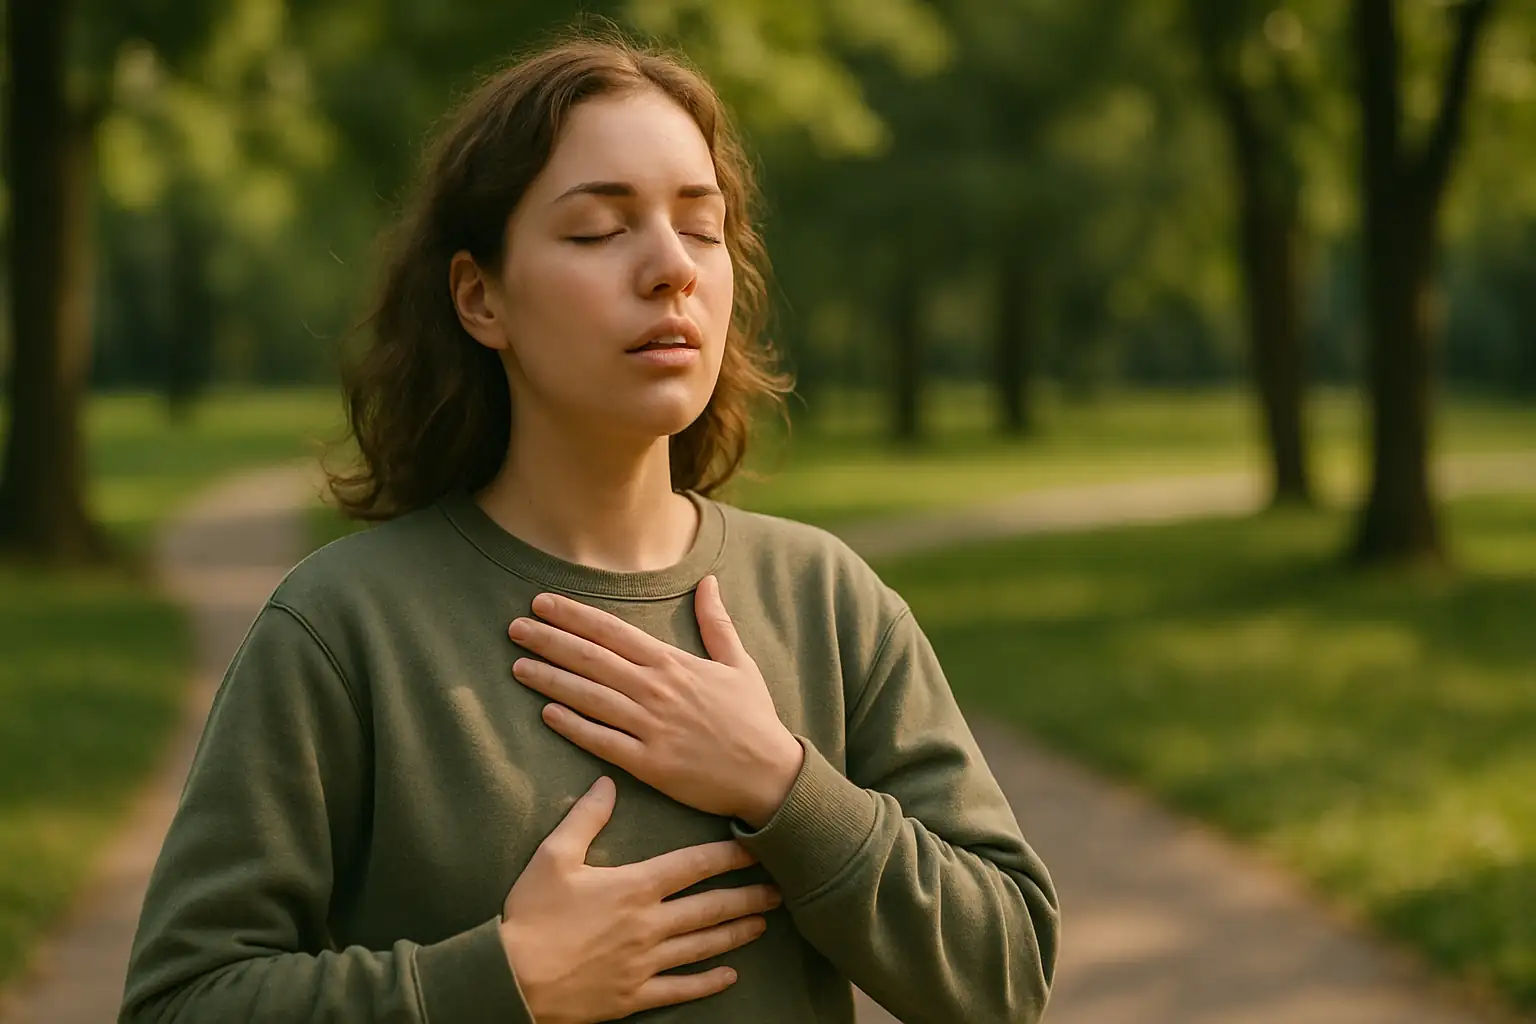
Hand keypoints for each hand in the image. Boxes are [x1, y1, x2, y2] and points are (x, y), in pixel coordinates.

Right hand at [500, 776, 779, 1023]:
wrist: (511, 977)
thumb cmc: (530, 915)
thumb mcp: (553, 857)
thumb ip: (585, 818)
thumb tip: (608, 783)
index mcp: (634, 887)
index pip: (693, 865)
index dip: (729, 854)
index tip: (757, 845)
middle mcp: (649, 924)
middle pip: (710, 907)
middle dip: (747, 895)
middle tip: (779, 889)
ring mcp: (645, 963)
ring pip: (703, 946)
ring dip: (736, 933)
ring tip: (763, 924)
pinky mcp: (634, 995)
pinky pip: (680, 989)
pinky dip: (708, 983)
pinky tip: (730, 976)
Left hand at [508, 574, 803, 827]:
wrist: (769, 775)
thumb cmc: (753, 718)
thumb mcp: (739, 663)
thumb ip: (716, 623)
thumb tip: (708, 581)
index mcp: (673, 664)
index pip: (613, 632)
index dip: (575, 616)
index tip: (543, 603)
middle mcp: (656, 690)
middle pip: (592, 659)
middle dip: (550, 640)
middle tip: (515, 627)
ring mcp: (650, 727)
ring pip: (590, 698)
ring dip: (551, 680)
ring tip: (519, 666)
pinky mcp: (648, 763)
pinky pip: (602, 742)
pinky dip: (573, 727)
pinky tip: (547, 714)